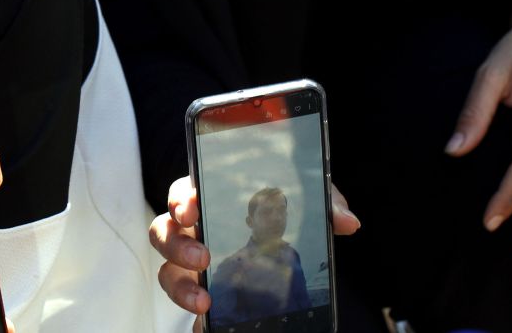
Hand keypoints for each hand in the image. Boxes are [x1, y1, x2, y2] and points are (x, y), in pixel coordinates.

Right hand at [149, 176, 358, 327]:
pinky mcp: (205, 296)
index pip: (184, 193)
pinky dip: (195, 320)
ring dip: (180, 286)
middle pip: (163, 232)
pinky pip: (190, 307)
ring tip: (203, 301)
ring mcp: (195, 267)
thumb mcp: (307, 203)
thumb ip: (325, 202)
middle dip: (177, 245)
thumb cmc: (286, 217)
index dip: (180, 199)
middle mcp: (195, 232)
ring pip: (168, 272)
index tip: (191, 209)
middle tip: (203, 257)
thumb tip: (347, 222)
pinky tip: (207, 326)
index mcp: (211, 201)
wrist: (288, 260)